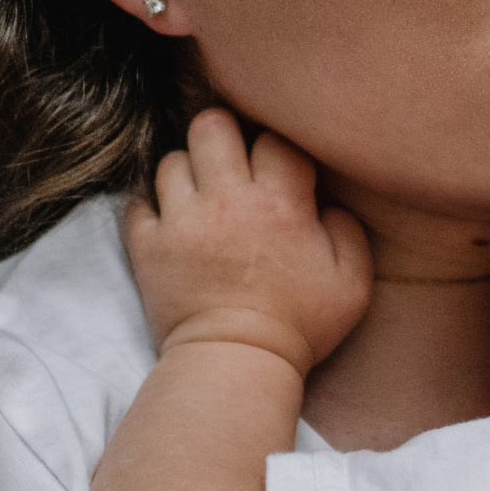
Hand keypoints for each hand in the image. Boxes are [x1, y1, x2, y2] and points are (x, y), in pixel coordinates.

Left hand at [122, 109, 370, 374]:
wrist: (236, 365)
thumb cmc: (299, 326)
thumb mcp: (352, 281)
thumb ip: (348, 229)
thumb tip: (325, 203)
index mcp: (280, 203)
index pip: (273, 138)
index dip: (277, 149)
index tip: (280, 173)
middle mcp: (227, 200)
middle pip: (212, 125)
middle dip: (223, 137)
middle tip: (232, 165)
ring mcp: (181, 221)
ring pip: (171, 160)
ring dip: (187, 173)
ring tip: (201, 197)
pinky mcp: (148, 247)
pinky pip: (137, 203)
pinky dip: (150, 208)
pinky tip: (171, 222)